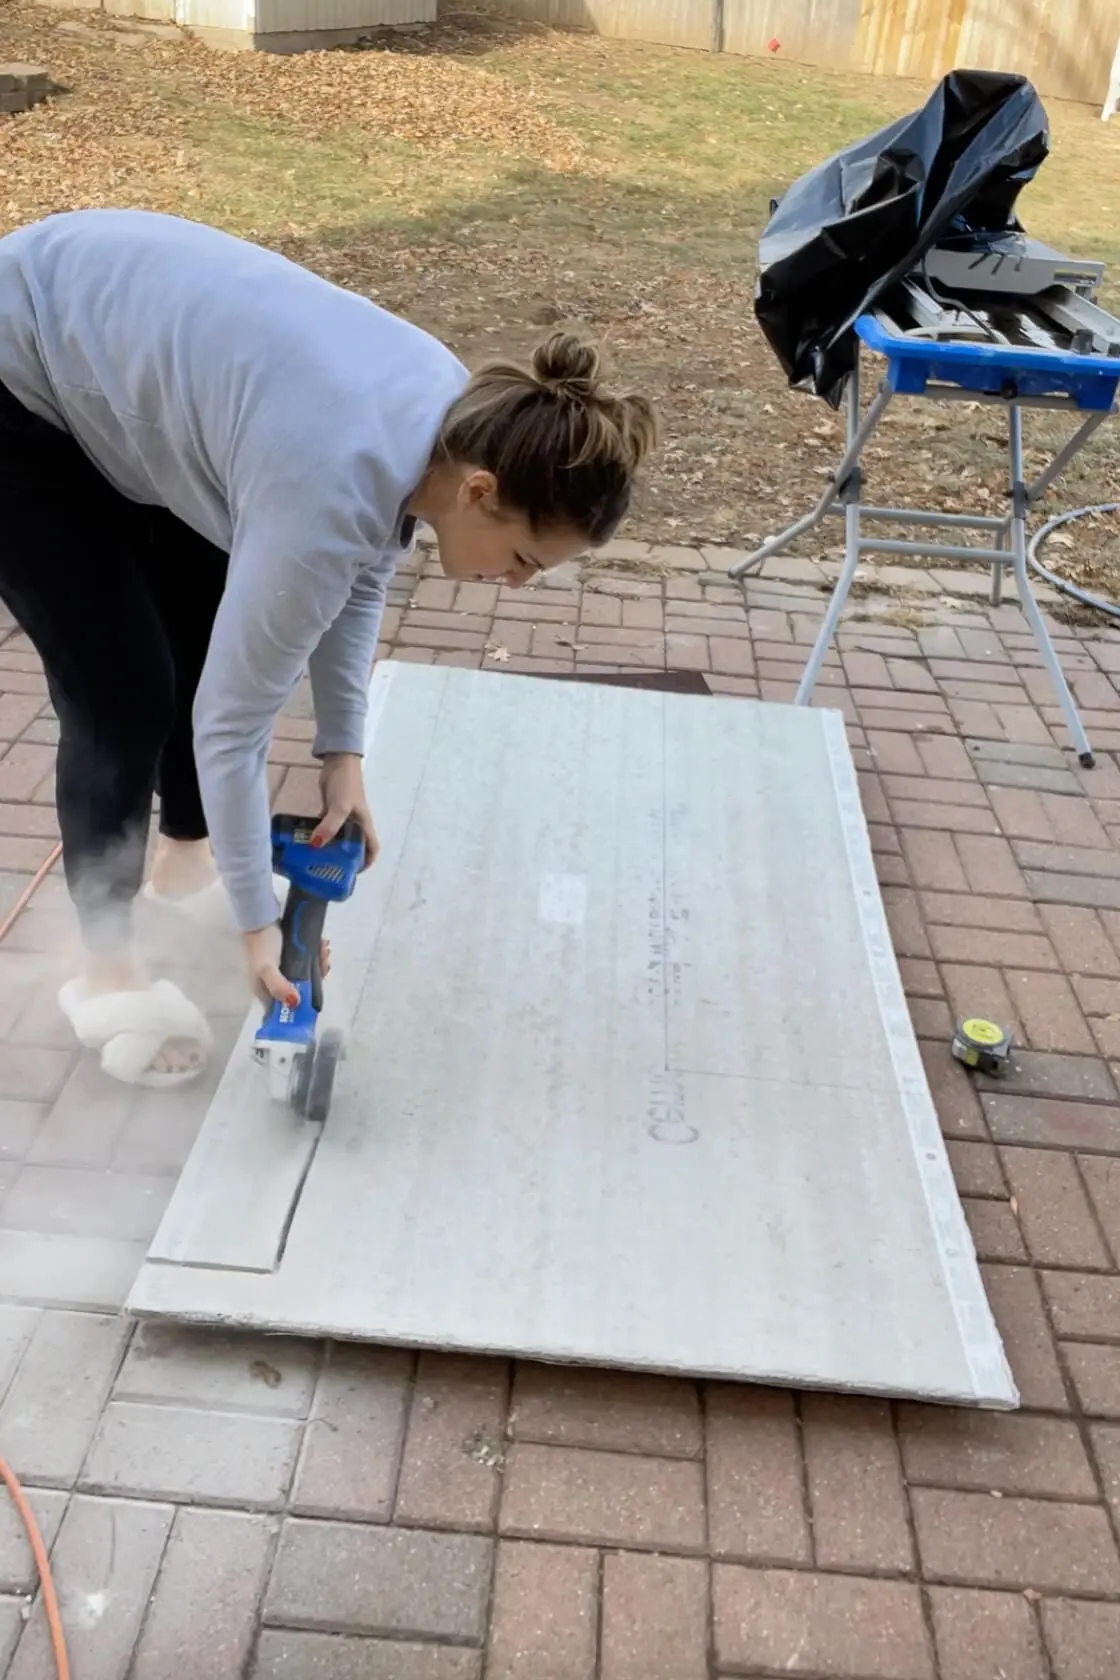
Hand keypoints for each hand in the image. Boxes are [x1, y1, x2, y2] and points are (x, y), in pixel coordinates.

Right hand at [244, 924, 331, 1008]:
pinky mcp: (291, 957)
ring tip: (325, 949)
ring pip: (307, 973)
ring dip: (319, 963)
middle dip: (317, 978)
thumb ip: (279, 987)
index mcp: (267, 992)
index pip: (287, 1007)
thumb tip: (295, 1003)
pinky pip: (307, 960)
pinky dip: (316, 954)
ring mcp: (284, 970)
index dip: (303, 1004)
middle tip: (325, 963)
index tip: (317, 993)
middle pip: (302, 989)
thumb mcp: (267, 969)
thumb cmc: (262, 945)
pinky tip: (322, 944)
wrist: (260, 917)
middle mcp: (276, 984)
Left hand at [313, 752, 378, 868]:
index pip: (372, 849)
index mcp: (364, 825)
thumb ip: (330, 827)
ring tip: (314, 858)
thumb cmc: (346, 785)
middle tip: (327, 870)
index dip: (366, 863)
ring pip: (338, 838)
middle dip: (344, 859)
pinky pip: (325, 827)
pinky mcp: (330, 810)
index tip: (353, 874)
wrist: (338, 761)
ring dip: (329, 848)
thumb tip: (315, 846)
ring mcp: (342, 817)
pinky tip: (306, 840)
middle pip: (353, 846)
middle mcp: (355, 823)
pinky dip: (319, 834)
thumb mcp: (340, 807)